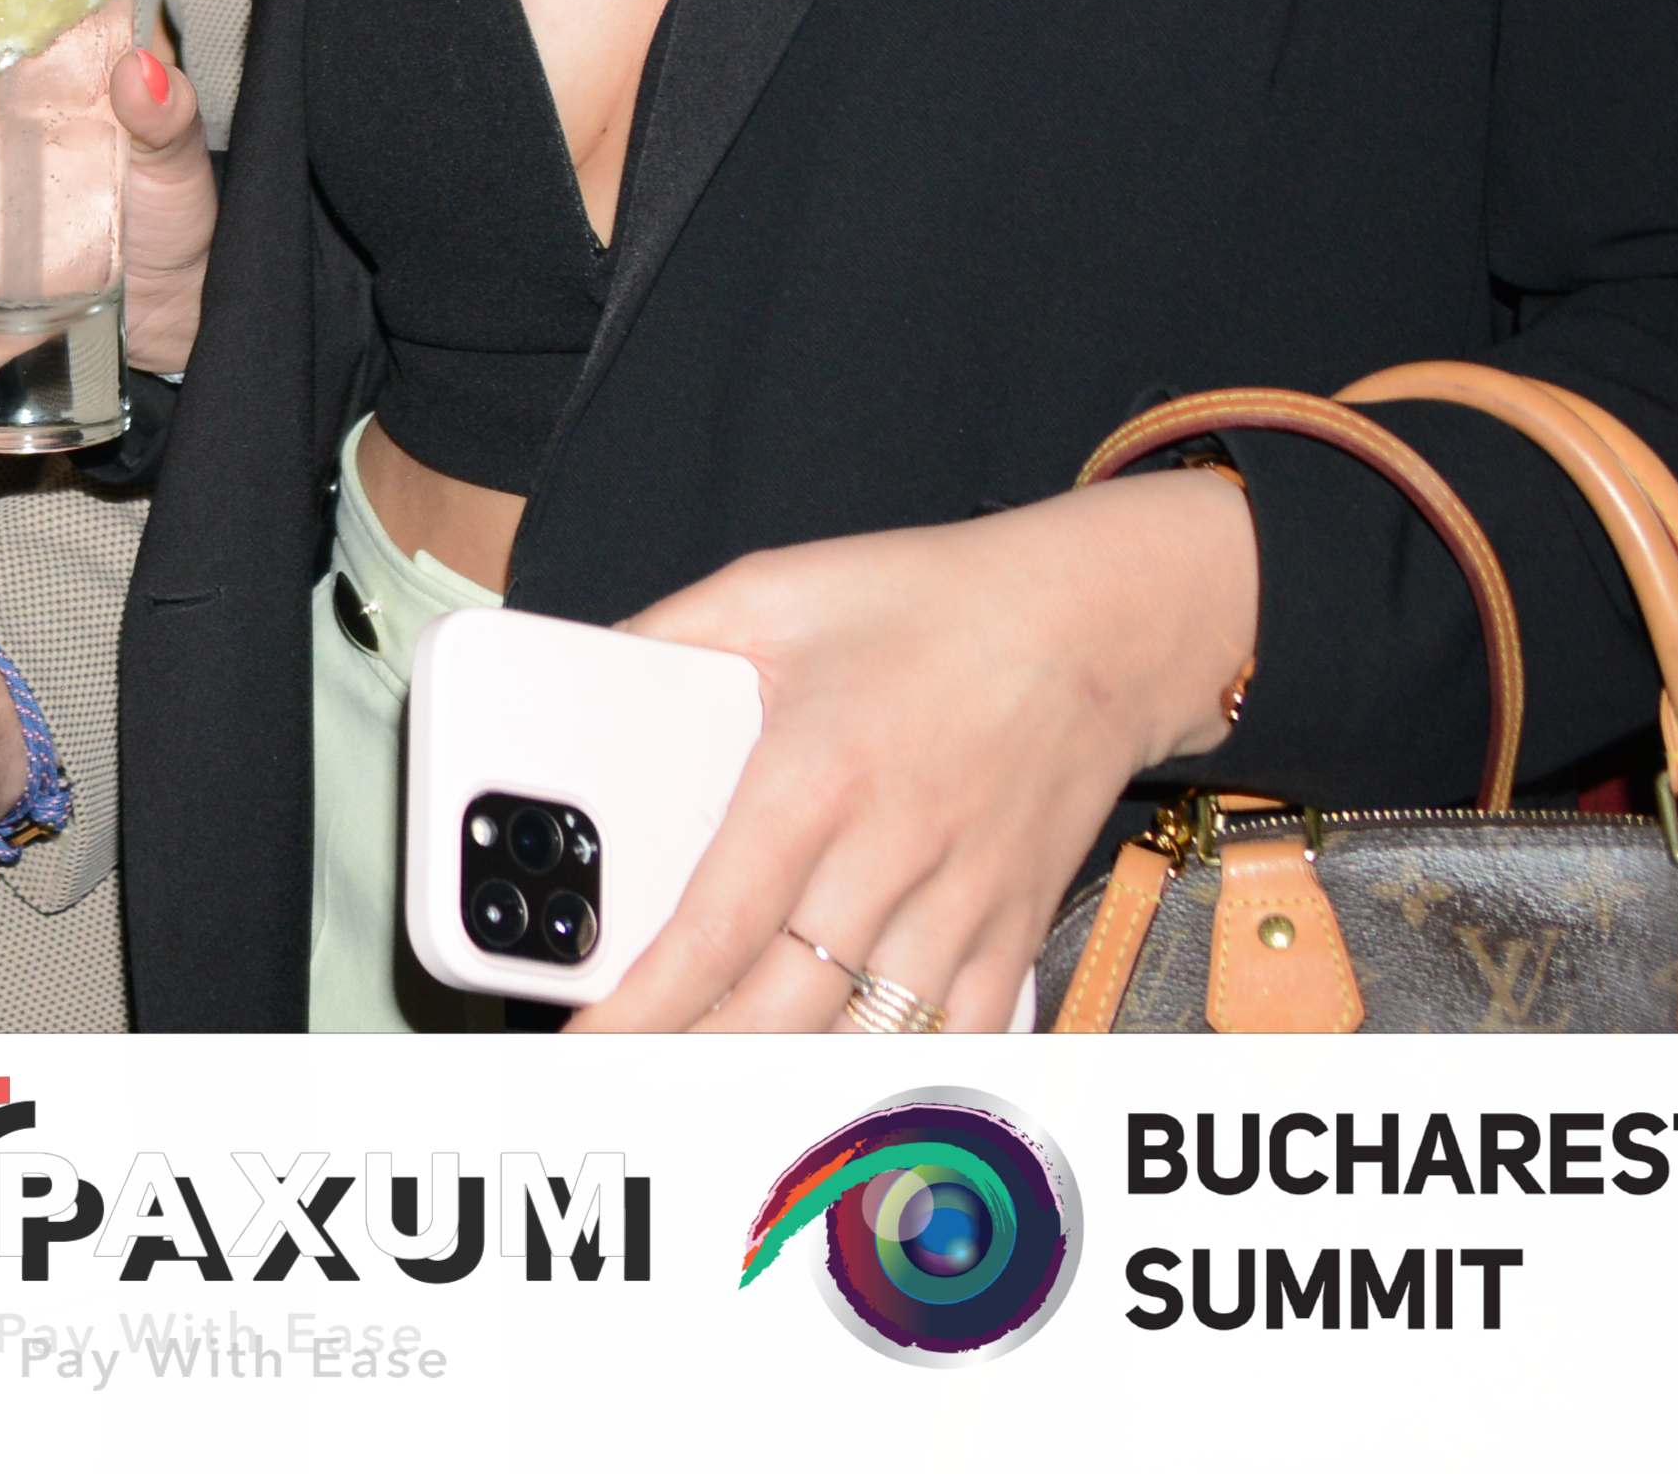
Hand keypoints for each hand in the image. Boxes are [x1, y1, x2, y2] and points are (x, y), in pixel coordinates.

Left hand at [571, 469, 1257, 1034]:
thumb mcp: (771, 592)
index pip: (716, 926)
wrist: (1095, 619)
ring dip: (786, 1071)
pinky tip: (845, 1078)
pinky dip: (900, 1066)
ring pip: (864, 1035)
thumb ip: (665, 640)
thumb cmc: (930, 602)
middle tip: (626, 1074)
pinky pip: (959, 1034)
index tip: (588, 1038)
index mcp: (815, 776)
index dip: (646, 1002)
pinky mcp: (1015, 927)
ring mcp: (963, 902)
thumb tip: (581, 675)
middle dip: (696, 1057)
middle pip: (783, 1007)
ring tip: (711, 1086)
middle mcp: (892, 853)